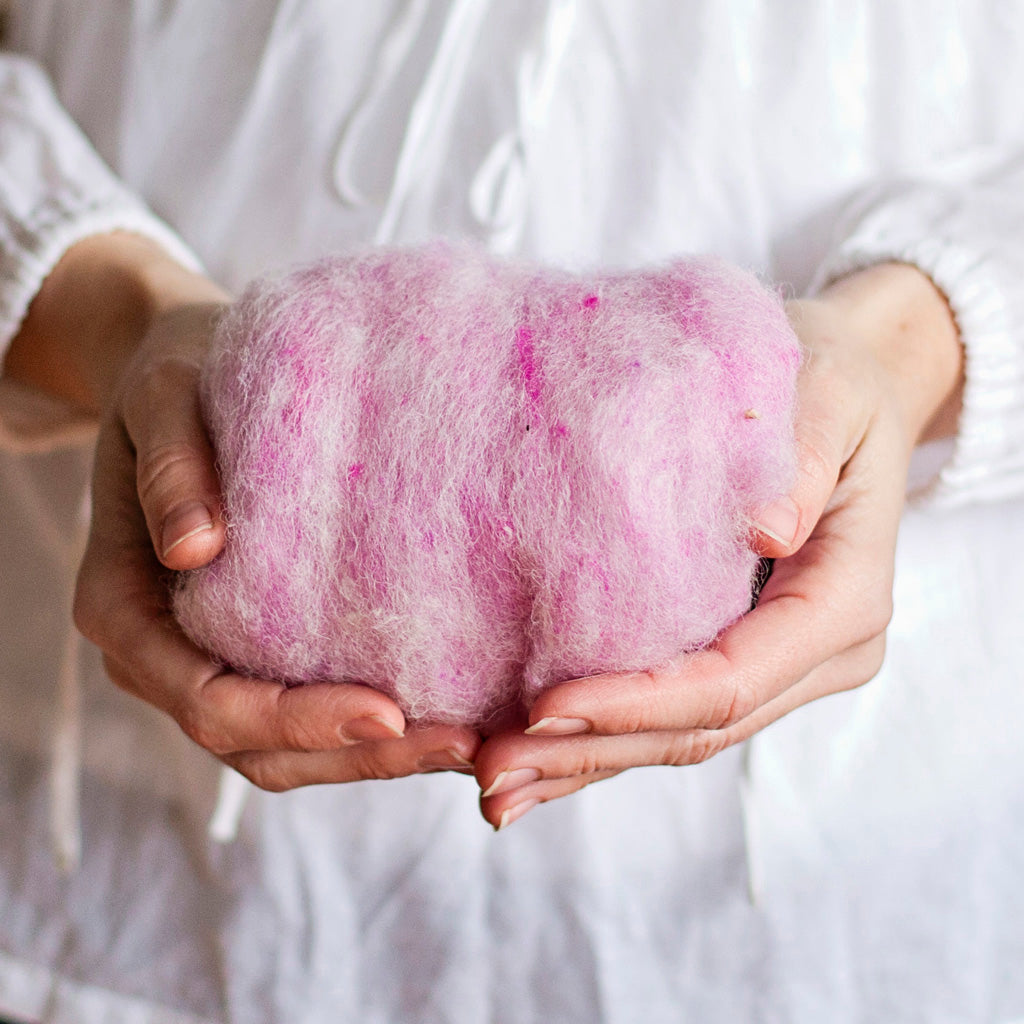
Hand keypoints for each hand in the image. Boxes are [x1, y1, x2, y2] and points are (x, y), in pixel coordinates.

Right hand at [9, 233, 478, 788]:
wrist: (182, 372)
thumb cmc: (173, 379)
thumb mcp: (161, 396)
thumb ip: (170, 466)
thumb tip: (194, 548)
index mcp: (125, 611)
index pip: (208, 700)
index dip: (296, 720)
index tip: (388, 710)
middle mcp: (164, 656)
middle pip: (254, 745)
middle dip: (356, 754)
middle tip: (462, 742)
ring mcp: (208, 661)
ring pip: (285, 750)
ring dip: (374, 758)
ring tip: (472, 742)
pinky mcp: (254, 650)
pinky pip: (308, 713)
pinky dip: (371, 730)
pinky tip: (447, 713)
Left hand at [472, 262, 963, 829]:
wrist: (851, 390)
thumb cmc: (837, 382)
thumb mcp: (833, 394)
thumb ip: (804, 459)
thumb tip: (765, 528)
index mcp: (842, 605)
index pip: (729, 681)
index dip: (636, 703)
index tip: (539, 707)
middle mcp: (815, 656)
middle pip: (694, 732)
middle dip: (591, 752)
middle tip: (491, 776)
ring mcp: (778, 666)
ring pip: (677, 738)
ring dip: (585, 763)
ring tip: (495, 787)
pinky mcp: (738, 653)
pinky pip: (668, 712)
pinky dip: (602, 739)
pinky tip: (534, 757)